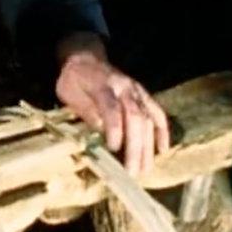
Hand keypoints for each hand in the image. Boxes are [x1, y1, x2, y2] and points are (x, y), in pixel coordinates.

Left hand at [54, 38, 169, 175]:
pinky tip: (162, 150)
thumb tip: (99, 133)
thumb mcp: (69, 94)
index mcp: (103, 86)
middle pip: (134, 117)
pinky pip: (158, 113)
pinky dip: (162, 132)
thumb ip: (85, 111)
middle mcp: (124, 88)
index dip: (114, 129)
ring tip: (145, 169)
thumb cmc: (73, 81)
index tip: (113, 149)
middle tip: (132, 171)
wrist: (85, 59)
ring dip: (148, 146)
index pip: (111, 108)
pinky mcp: (143, 95)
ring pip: (148, 119)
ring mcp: (137, 91)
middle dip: (135, 147)